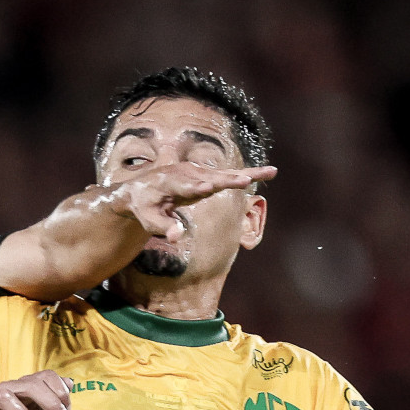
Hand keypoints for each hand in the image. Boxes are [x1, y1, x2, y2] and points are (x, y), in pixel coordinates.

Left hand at [108, 161, 276, 242]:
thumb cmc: (143, 208)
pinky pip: (227, 175)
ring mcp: (197, 172)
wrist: (138, 190)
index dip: (198, 188)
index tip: (209, 188)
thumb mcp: (148, 222)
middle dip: (230, 179)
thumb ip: (163, 228)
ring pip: (224, 174)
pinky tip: (268, 172)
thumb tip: (177, 238)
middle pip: (212, 177)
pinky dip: (246, 174)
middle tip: (246, 181)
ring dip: (247, 174)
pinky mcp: (205, 174)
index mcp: (170, 184)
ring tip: (271, 172)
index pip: (187, 187)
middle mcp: (186, 174)